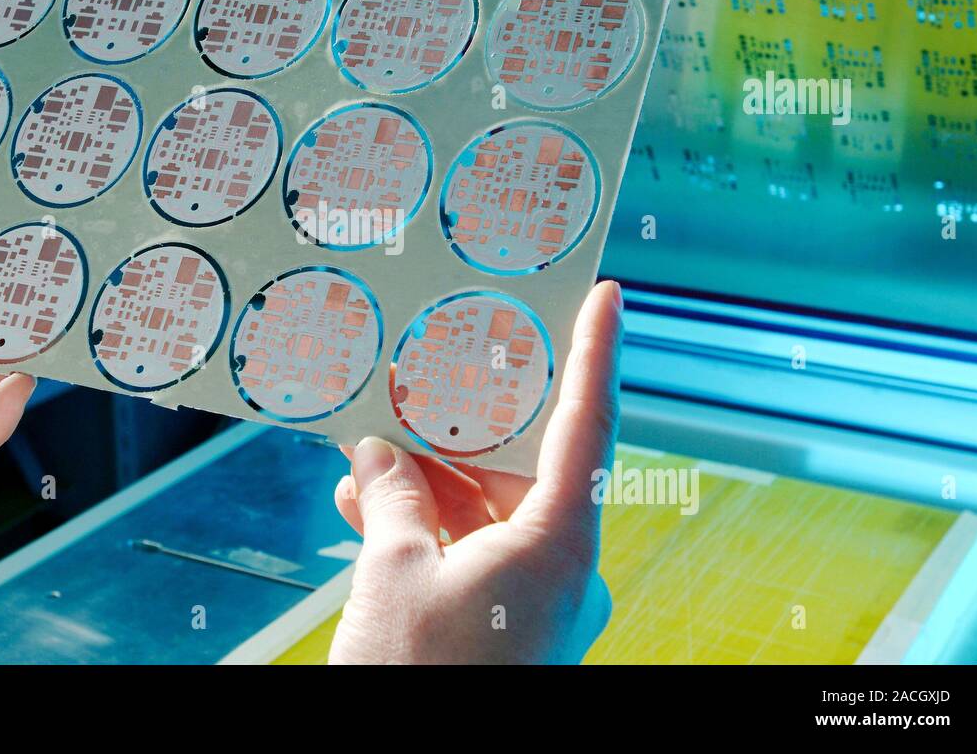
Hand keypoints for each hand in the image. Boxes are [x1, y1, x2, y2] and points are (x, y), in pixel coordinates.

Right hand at [329, 280, 621, 663]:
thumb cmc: (420, 679)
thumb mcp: (392, 572)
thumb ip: (394, 499)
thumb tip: (379, 455)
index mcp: (560, 546)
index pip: (588, 426)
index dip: (597, 354)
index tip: (607, 297)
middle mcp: (562, 571)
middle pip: (525, 470)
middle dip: (464, 431)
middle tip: (427, 379)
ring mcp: (536, 602)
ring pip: (491, 514)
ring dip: (430, 484)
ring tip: (369, 451)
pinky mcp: (507, 626)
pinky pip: (473, 554)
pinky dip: (426, 529)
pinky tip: (369, 506)